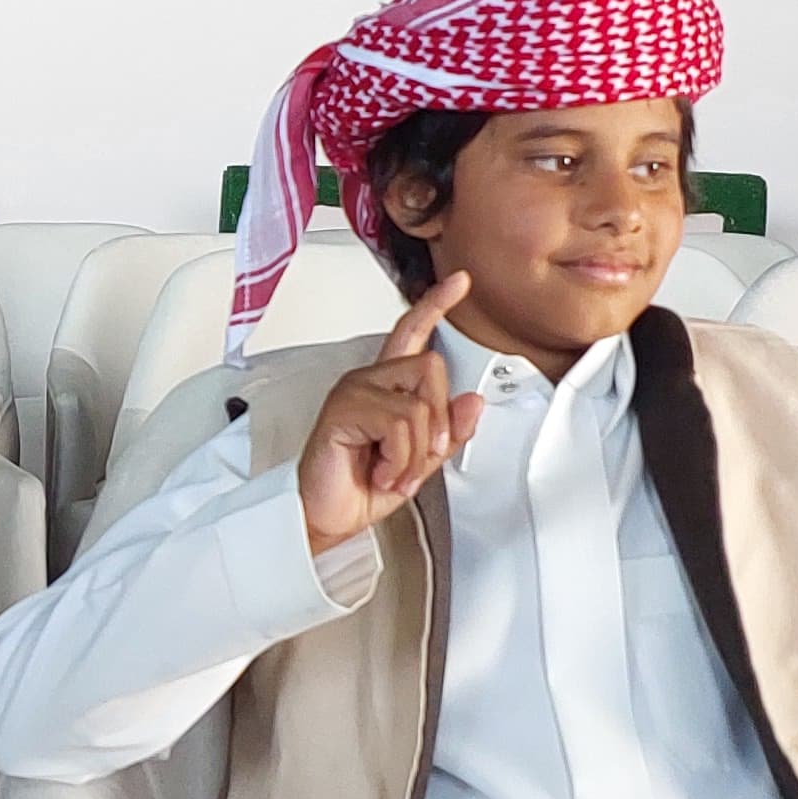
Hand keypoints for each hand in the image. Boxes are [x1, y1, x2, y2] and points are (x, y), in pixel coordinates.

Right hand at [298, 272, 486, 555]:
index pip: (413, 332)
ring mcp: (354, 391)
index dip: (436, 304)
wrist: (324, 516)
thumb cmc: (360, 488)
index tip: (460, 281)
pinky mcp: (343, 409)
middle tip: (423, 454)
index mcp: (387, 386)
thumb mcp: (420, 462)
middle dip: (439, 419)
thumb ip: (448, 432)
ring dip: (416, 451)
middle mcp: (369, 380)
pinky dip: (400, 459)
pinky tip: (380, 470)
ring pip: (419, 403)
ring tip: (393, 470)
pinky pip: (399, 424)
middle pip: (432, 365)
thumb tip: (473, 402)